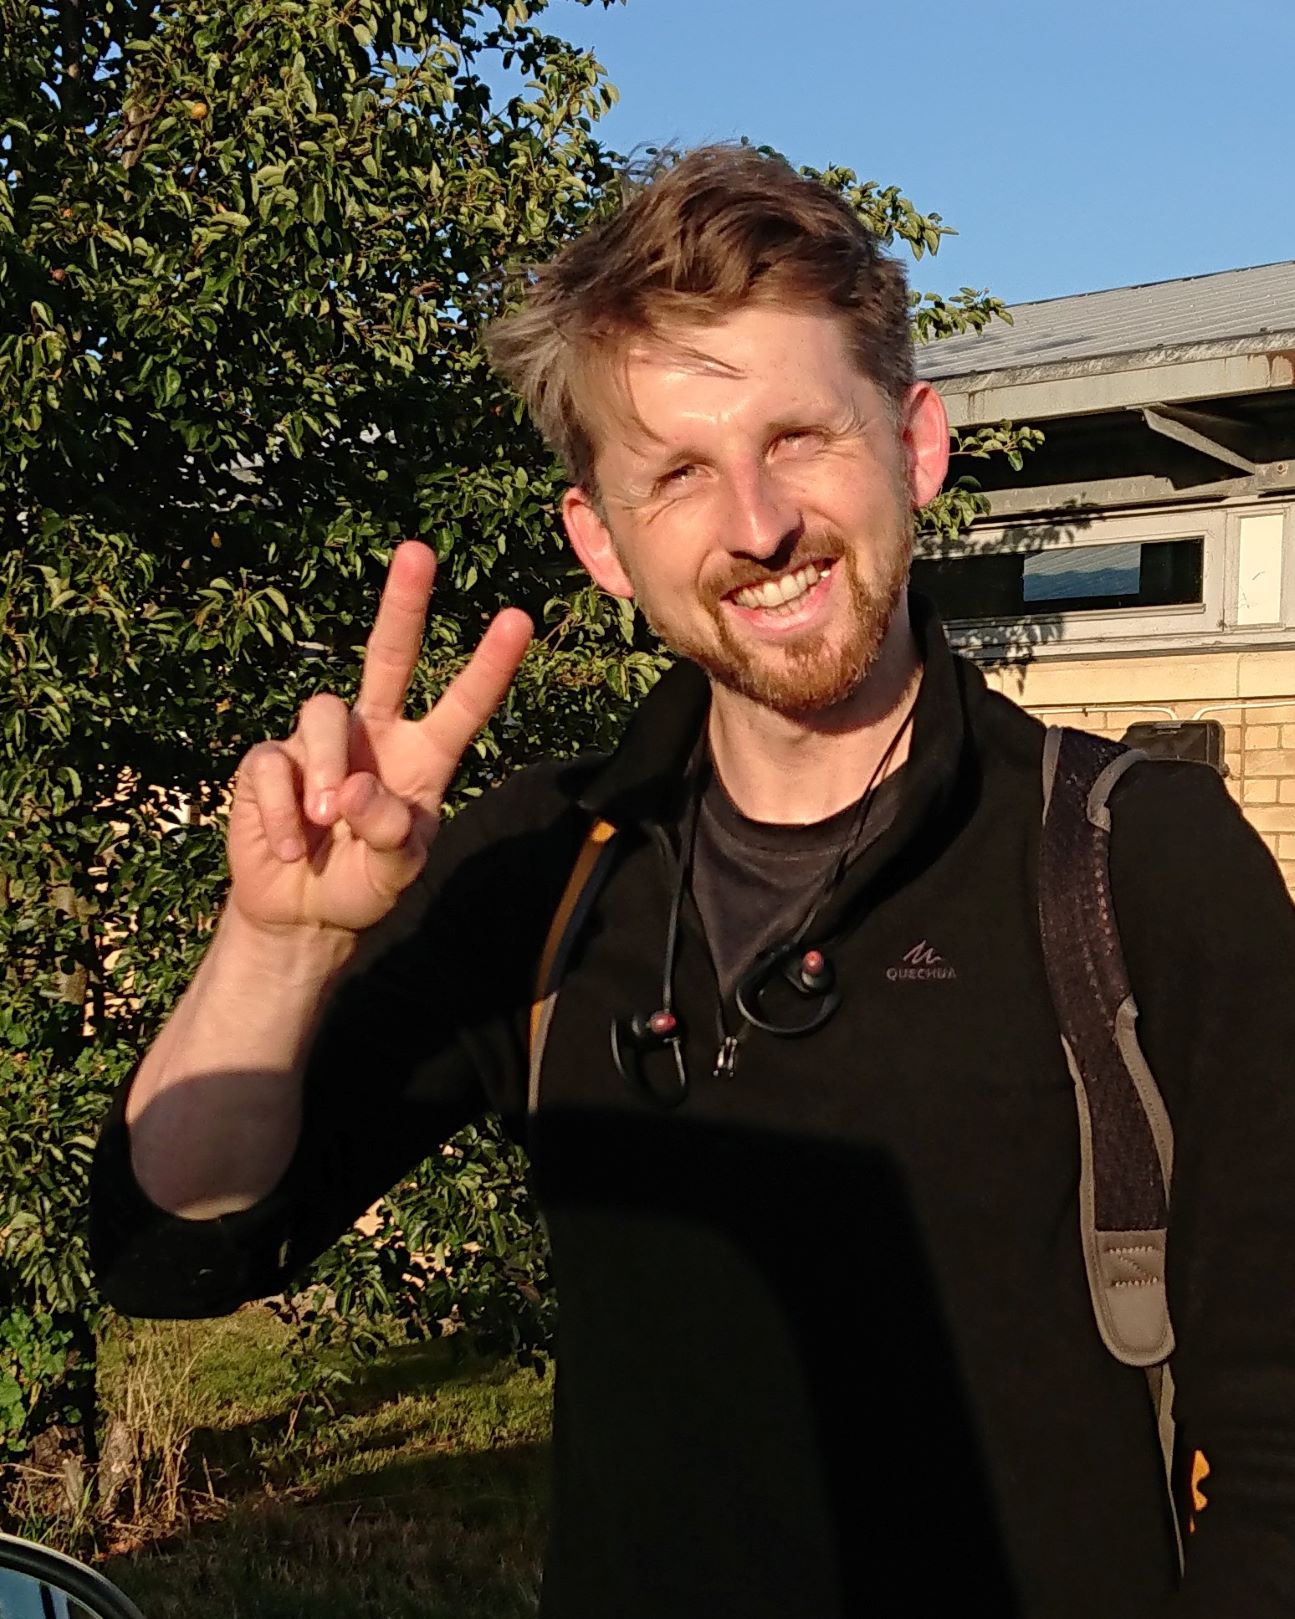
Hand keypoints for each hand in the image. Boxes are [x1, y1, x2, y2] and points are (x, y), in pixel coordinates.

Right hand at [227, 541, 531, 934]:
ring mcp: (316, 743)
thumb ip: (390, 835)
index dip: (488, 667)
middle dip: (403, 604)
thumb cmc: (363, 883)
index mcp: (421, 757)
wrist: (302, 916)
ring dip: (323, 768)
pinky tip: (290, 847)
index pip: (461, 705)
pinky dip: (281, 811)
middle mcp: (372, 735)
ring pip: (321, 713)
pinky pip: (272, 764)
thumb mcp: (394, 872)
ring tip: (325, 820)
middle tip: (418, 552)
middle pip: (388, 656)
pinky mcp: (267, 763)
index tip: (518, 620)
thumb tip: (352, 787)